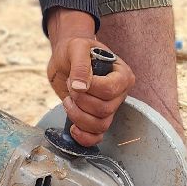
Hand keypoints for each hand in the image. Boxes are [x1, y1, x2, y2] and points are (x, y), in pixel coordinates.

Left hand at [45, 9, 134, 147]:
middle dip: (80, 100)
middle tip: (70, 86)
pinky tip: (73, 128)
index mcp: (122, 75)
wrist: (65, 59)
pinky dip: (84, 137)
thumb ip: (81, 65)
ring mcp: (110, 108)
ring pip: (100, 125)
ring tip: (68, 100)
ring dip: (78, 115)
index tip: (75, 78)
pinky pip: (97, 137)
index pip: (110, 90)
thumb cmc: (75, 50)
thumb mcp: (76, 48)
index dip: (89, 88)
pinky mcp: (97, 119)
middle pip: (104, 109)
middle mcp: (120, 94)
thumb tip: (81, 87)